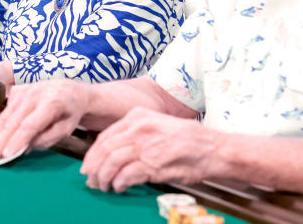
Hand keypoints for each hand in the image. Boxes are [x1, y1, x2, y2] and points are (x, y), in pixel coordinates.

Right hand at [0, 80, 87, 160]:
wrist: (70, 91)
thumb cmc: (69, 113)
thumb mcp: (66, 130)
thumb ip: (46, 139)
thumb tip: (24, 148)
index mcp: (52, 103)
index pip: (29, 125)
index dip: (16, 140)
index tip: (7, 155)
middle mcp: (35, 93)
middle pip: (12, 120)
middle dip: (0, 141)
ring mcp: (24, 90)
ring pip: (5, 115)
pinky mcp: (17, 90)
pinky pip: (6, 111)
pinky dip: (1, 126)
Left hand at [80, 107, 222, 191]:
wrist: (215, 148)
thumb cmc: (189, 139)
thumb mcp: (158, 124)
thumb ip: (136, 133)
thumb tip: (113, 151)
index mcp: (137, 116)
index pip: (105, 136)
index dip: (92, 154)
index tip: (88, 165)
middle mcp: (138, 128)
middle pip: (104, 149)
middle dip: (94, 167)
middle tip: (91, 179)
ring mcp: (145, 146)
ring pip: (111, 162)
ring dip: (104, 178)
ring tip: (104, 186)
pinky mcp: (153, 164)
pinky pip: (126, 175)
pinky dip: (119, 183)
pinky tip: (119, 187)